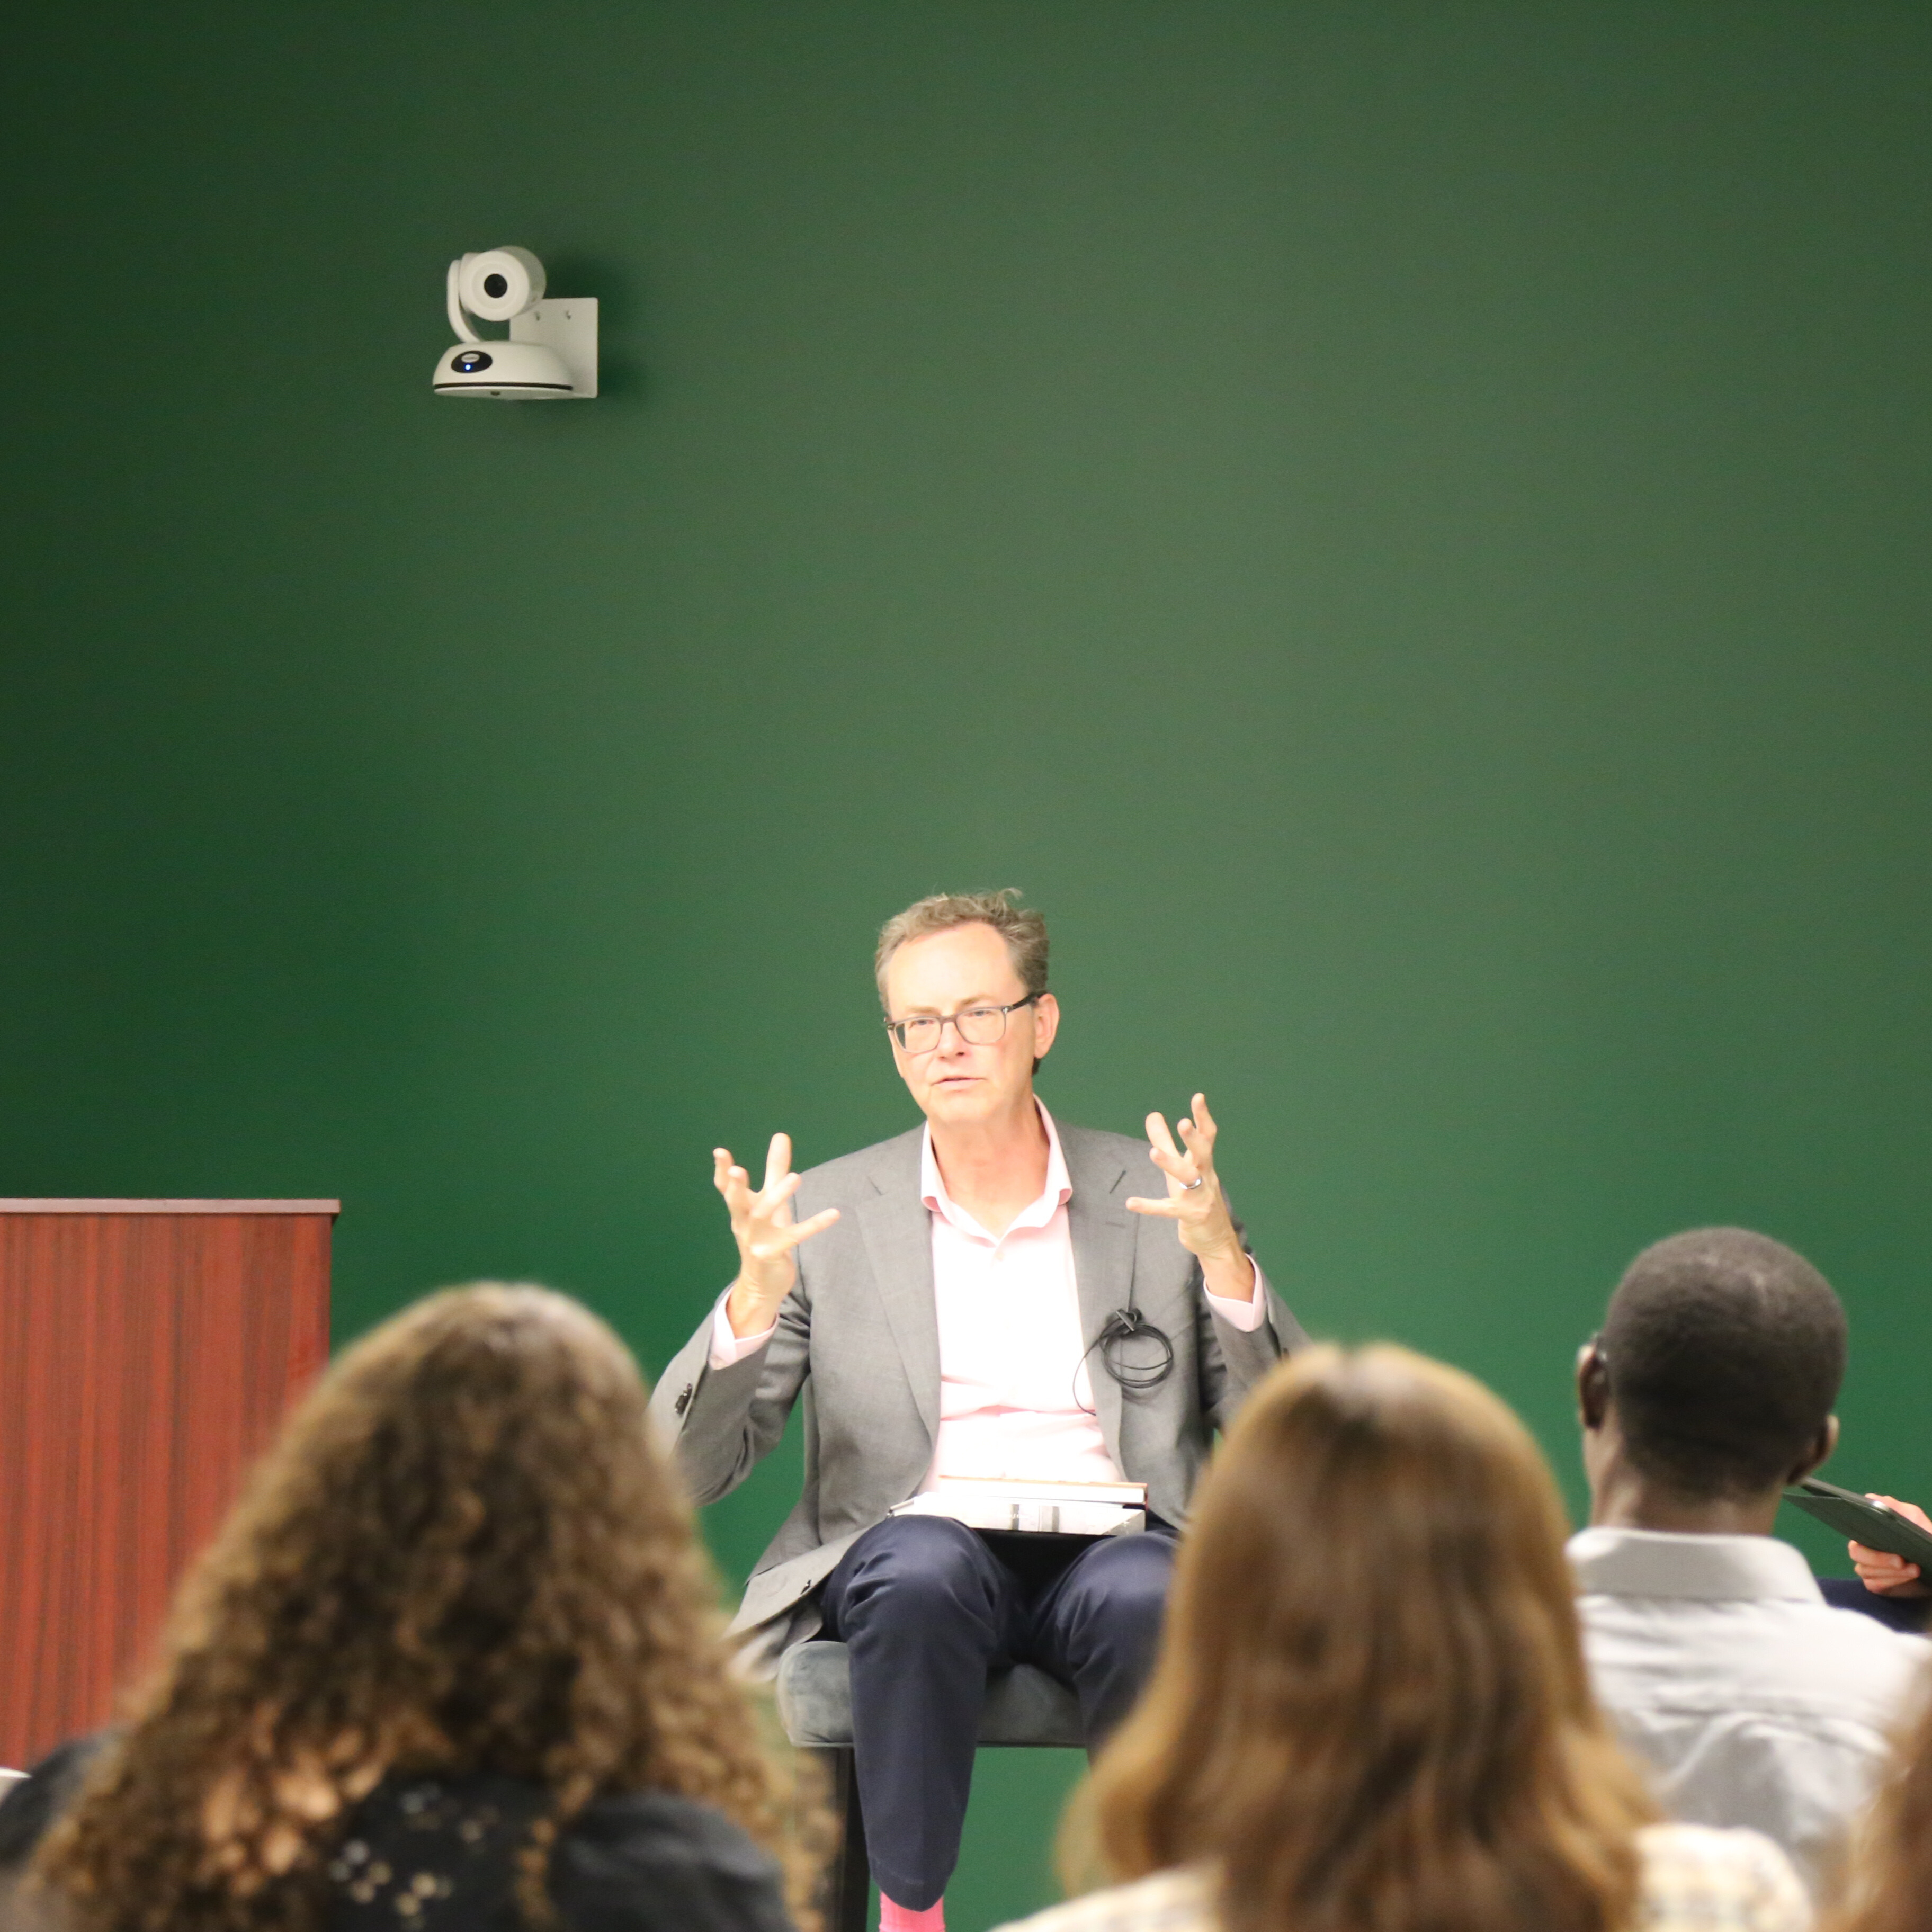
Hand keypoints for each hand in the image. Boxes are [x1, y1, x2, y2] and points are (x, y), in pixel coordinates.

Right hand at [714, 1133, 839, 1336]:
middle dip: (735, 1186)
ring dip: (776, 1196)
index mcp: (741, 1209)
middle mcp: (743, 1223)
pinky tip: (833, 1213)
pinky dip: (813, 1224)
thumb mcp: (771, 1200)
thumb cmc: (767, 1235)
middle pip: (735, 1203)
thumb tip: (781, 1135)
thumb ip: (775, 1169)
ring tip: (795, 1176)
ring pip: (761, 1217)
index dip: (722, 1171)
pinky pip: (793, 1237)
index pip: (726, 1189)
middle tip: (738, 1170)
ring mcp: (755, 1241)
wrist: (763, 1283)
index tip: (719, 1152)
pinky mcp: (772, 1255)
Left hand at [1124, 1092, 1254, 1299]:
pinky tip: (1130, 1202)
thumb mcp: (1180, 1167)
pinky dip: (1150, 1206)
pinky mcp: (1189, 1217)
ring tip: (1153, 1152)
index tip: (1198, 1097)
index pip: (1207, 1137)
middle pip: (1203, 1153)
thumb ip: (1165, 1141)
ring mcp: (1199, 1197)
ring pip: (1188, 1178)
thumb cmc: (1196, 1196)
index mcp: (1203, 1163)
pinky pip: (1168, 1209)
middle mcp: (1205, 1177)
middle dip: (1193, 1138)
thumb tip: (1152, 1114)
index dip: (1203, 1117)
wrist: (1215, 1239)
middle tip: (1183, 1123)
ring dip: (1171, 1164)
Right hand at [1850, 1496, 1931, 1597]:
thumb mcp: (1914, 1518)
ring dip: (1891, 1572)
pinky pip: (1874, 1584)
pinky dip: (1892, 1581)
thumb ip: (1895, 1507)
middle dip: (1879, 1558)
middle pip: (1856, 1553)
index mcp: (1868, 1531)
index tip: (1882, 1537)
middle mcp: (1864, 1548)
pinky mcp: (1876, 1584)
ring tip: (1915, 1569)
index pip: (1854, 1531)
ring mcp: (1868, 1568)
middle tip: (1901, 1560)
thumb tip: (1870, 1498)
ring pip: (1866, 1570)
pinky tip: (1909, 1578)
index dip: (1863, 1535)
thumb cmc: (1923, 1538)